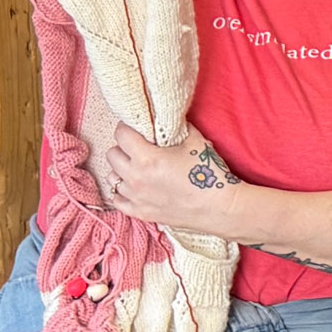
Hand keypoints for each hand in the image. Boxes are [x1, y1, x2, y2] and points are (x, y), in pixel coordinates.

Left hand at [105, 123, 241, 232]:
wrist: (220, 207)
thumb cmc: (210, 173)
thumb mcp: (197, 142)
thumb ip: (179, 128)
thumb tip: (169, 119)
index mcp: (148, 158)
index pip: (121, 135)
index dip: (127, 127)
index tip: (134, 127)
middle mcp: (136, 178)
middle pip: (111, 154)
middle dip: (123, 147)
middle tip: (137, 147)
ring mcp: (135, 197)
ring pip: (111, 176)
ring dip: (121, 169)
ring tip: (136, 167)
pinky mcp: (140, 212)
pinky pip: (116, 200)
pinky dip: (121, 191)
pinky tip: (134, 186)